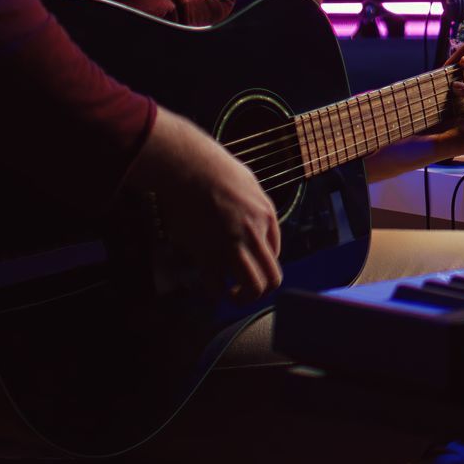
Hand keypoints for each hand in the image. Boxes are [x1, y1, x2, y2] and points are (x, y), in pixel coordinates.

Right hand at [126, 106, 281, 301]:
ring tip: (231, 295)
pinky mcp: (208, 254)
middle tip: (244, 290)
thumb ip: (252, 205)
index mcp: (266, 216)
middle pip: (272, 278)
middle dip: (261, 290)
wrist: (189, 166)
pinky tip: (209, 287)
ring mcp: (233, 246)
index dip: (260, 263)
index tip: (245, 263)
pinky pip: (217, 287)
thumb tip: (250, 218)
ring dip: (244, 298)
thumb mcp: (247, 182)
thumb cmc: (213, 167)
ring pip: (253, 287)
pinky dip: (214, 293)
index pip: (274, 254)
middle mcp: (255, 234)